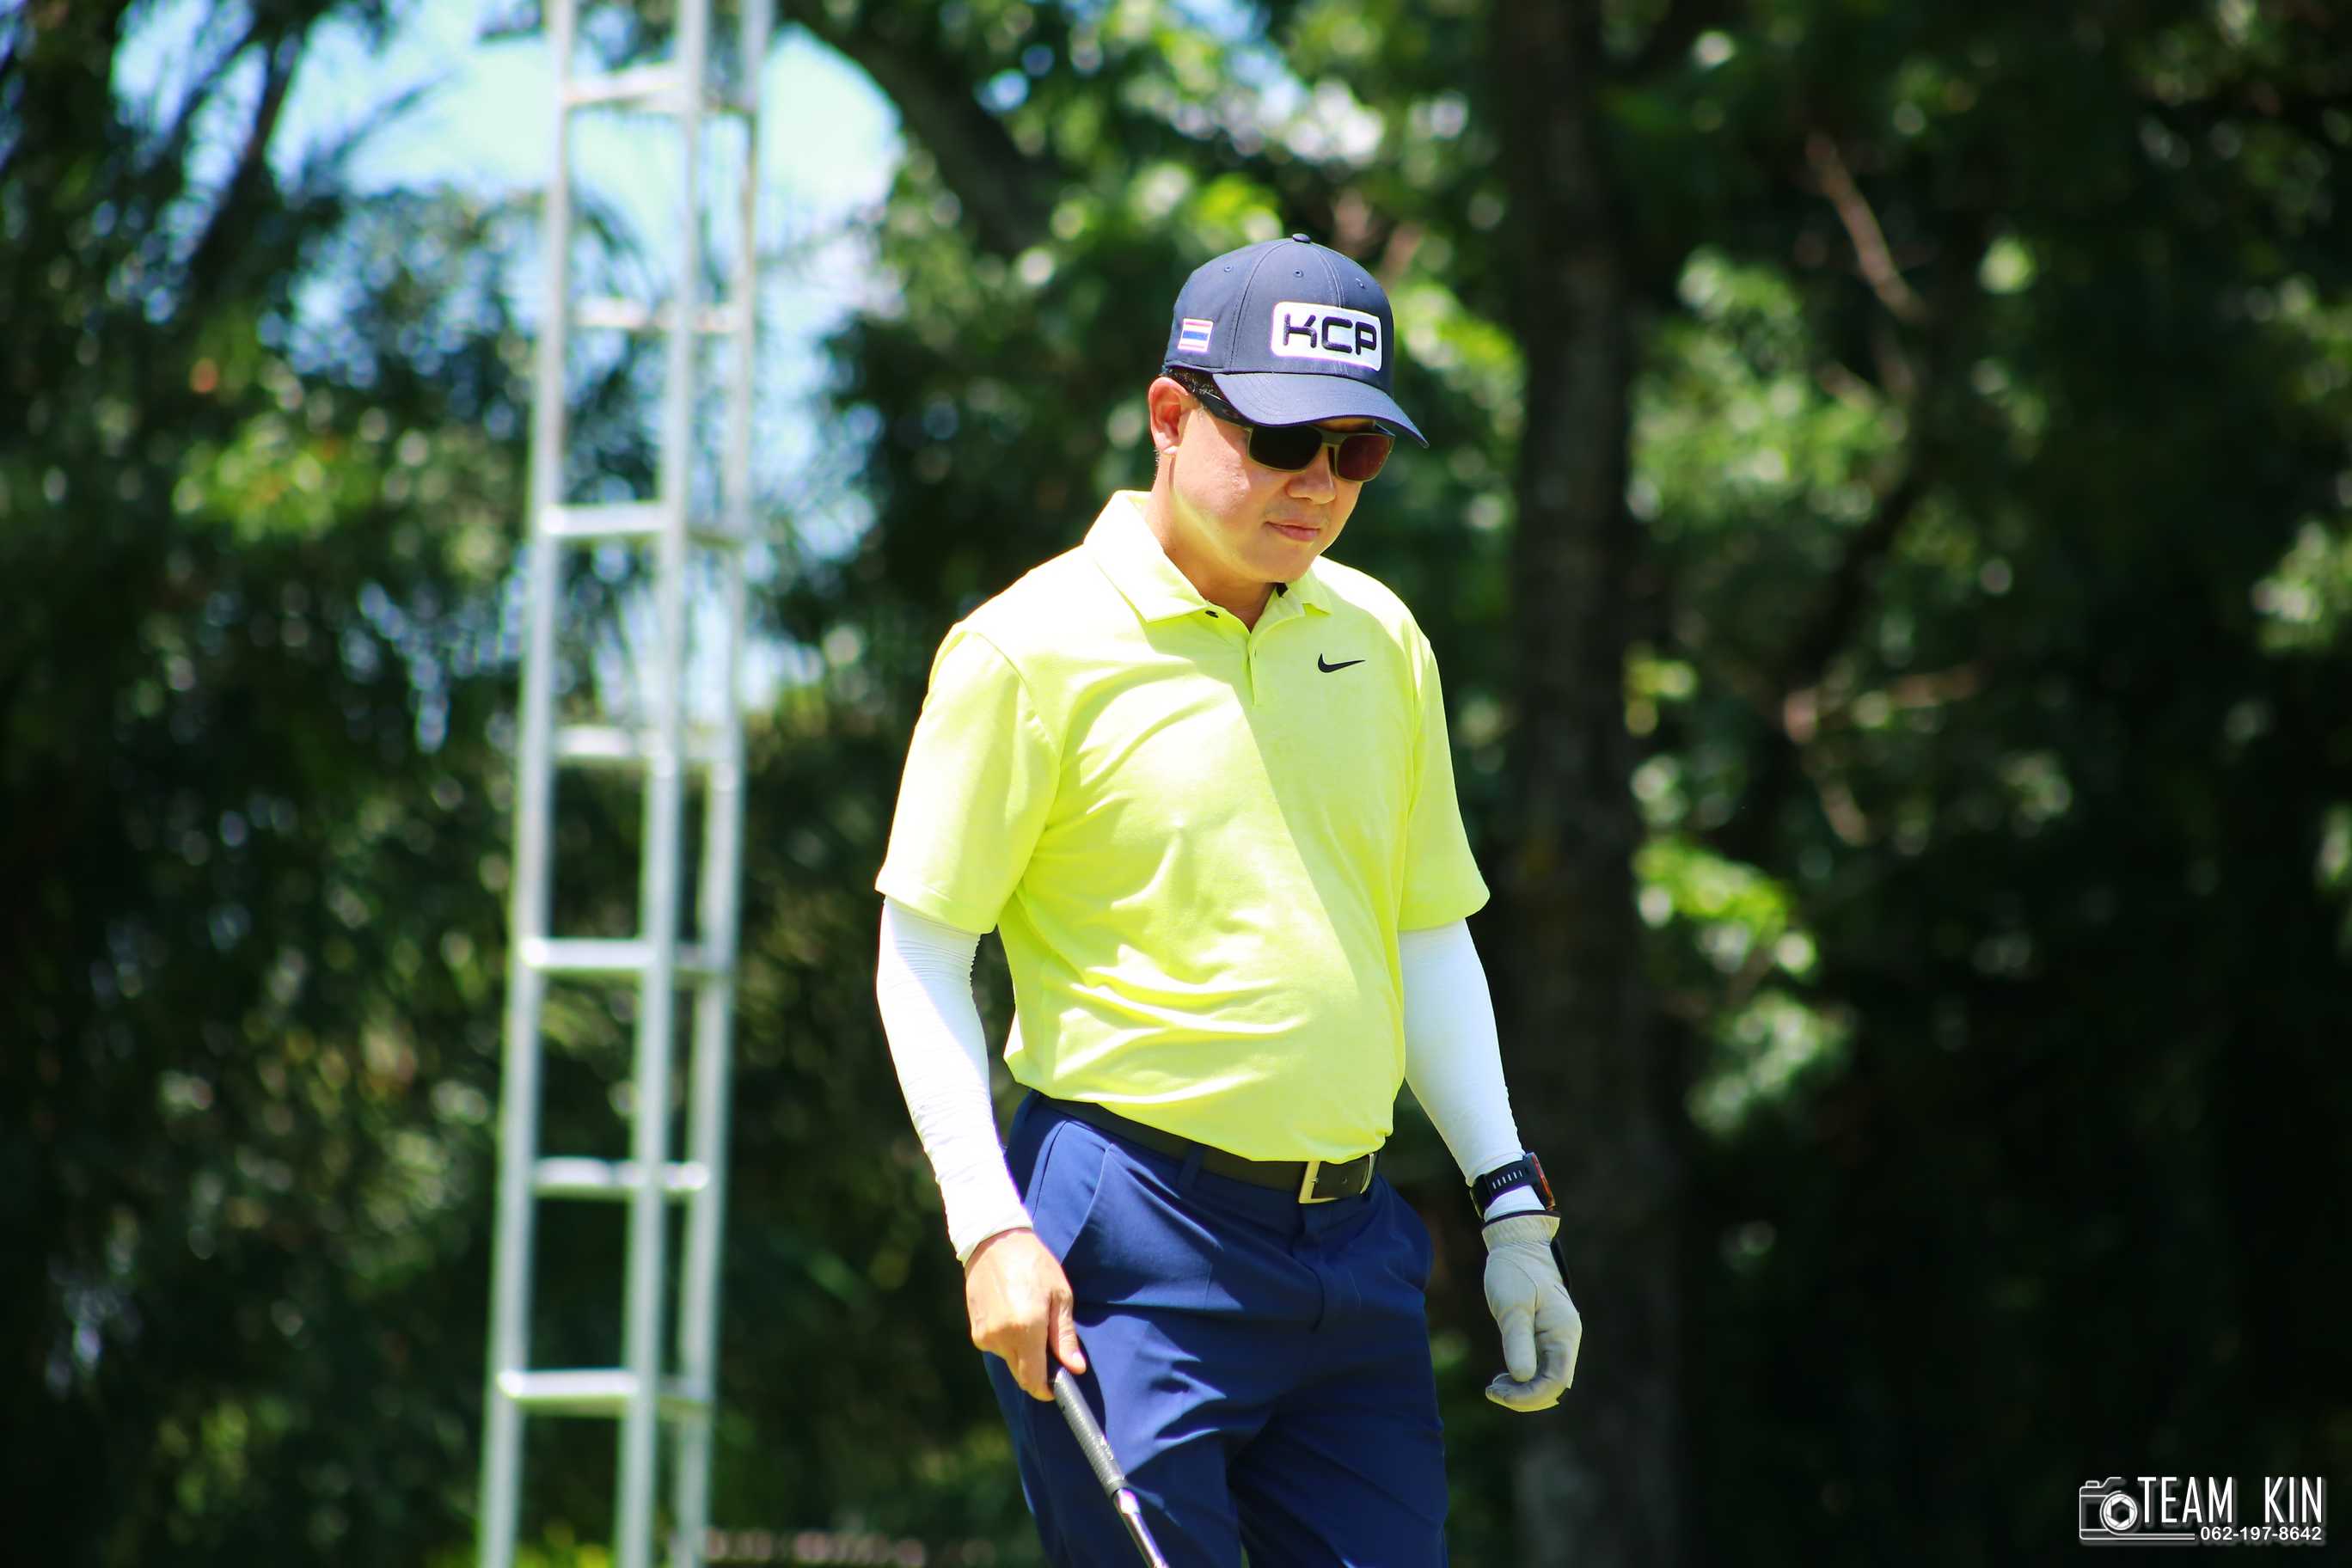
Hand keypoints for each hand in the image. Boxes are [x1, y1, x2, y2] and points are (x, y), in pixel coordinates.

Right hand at [964, 1226, 1087, 1400]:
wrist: (994, 1242)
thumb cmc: (1034, 1264)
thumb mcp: (1060, 1296)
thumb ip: (1065, 1336)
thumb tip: (1075, 1368)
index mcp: (1026, 1329)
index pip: (1033, 1380)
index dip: (1046, 1389)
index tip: (1057, 1385)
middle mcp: (1002, 1337)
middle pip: (1021, 1375)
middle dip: (1037, 1371)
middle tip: (1050, 1348)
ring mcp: (985, 1336)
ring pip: (1009, 1361)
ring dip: (1023, 1354)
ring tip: (1031, 1321)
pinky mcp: (976, 1331)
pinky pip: (997, 1348)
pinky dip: (1009, 1342)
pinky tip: (1014, 1316)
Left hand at [1482, 1213, 1580, 1411]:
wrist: (1517, 1245)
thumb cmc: (1515, 1271)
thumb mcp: (1512, 1305)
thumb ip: (1518, 1341)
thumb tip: (1523, 1378)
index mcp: (1563, 1333)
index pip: (1555, 1382)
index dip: (1529, 1396)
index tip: (1499, 1393)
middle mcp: (1565, 1340)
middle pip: (1553, 1387)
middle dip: (1524, 1397)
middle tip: (1492, 1390)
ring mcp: (1557, 1340)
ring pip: (1546, 1381)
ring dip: (1523, 1391)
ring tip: (1494, 1386)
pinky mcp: (1545, 1338)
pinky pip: (1540, 1369)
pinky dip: (1523, 1379)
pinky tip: (1503, 1377)